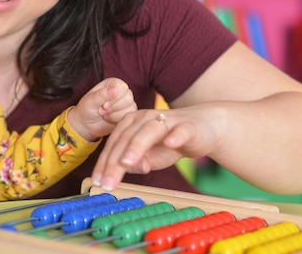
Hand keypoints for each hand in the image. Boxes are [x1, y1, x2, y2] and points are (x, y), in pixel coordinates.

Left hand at [67, 77, 135, 141]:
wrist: (86, 124)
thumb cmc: (87, 109)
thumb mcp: (91, 101)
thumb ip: (102, 94)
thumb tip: (115, 89)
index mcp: (112, 83)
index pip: (122, 86)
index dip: (113, 97)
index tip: (102, 103)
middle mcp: (121, 91)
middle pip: (128, 98)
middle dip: (113, 107)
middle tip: (102, 109)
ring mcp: (125, 103)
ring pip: (131, 108)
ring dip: (114, 114)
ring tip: (104, 114)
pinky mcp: (127, 113)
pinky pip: (129, 116)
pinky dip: (117, 119)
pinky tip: (109, 119)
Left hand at [91, 107, 220, 189]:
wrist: (203, 128)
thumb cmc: (171, 143)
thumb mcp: (151, 157)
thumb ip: (137, 163)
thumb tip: (128, 167)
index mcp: (131, 124)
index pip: (114, 144)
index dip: (104, 164)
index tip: (98, 182)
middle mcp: (144, 118)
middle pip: (126, 139)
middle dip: (115, 163)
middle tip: (107, 183)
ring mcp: (166, 120)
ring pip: (148, 132)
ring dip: (136, 147)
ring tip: (126, 163)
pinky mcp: (187, 126)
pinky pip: (180, 131)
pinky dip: (175, 137)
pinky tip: (170, 144)